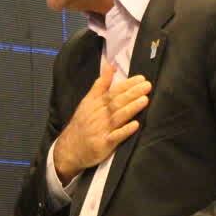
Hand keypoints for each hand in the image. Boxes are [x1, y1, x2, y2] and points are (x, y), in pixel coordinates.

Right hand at [53, 63, 150, 182]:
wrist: (68, 149)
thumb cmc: (82, 124)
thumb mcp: (87, 101)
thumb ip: (101, 84)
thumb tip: (111, 66)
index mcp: (96, 104)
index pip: (113, 92)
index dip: (127, 85)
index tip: (141, 79)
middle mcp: (99, 115)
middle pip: (117, 102)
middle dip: (132, 93)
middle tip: (147, 86)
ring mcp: (101, 130)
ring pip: (117, 117)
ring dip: (131, 108)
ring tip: (144, 100)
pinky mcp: (102, 145)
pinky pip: (115, 137)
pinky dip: (124, 131)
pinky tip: (135, 125)